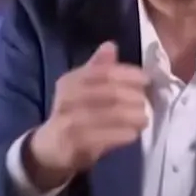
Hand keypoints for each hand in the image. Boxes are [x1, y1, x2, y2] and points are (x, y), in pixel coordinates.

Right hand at [26, 44, 151, 193]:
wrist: (48, 150)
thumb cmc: (71, 117)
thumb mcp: (80, 90)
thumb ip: (97, 70)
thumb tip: (111, 45)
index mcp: (70, 81)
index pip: (103, 72)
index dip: (127, 74)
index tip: (147, 79)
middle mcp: (68, 98)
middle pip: (108, 92)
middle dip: (132, 96)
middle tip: (147, 102)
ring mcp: (69, 122)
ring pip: (108, 115)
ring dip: (131, 116)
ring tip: (145, 118)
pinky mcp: (74, 145)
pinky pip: (103, 138)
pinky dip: (122, 134)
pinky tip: (133, 134)